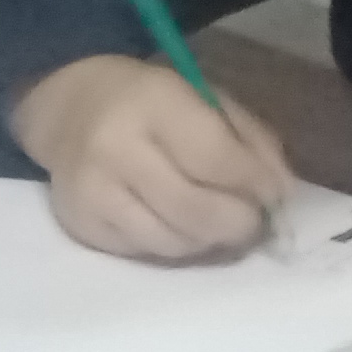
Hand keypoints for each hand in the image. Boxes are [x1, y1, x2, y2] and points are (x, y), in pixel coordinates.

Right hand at [10, 54, 289, 261]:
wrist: (69, 110)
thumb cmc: (151, 102)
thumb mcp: (205, 98)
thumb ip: (251, 141)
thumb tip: (282, 195)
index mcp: (152, 102)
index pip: (214, 159)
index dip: (253, 185)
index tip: (274, 197)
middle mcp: (114, 148)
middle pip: (194, 210)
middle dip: (236, 223)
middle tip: (251, 222)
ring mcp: (92, 192)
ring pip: (172, 242)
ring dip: (207, 240)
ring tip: (215, 222)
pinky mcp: (81, 225)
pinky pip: (145, 252)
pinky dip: (174, 245)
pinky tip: (175, 223)